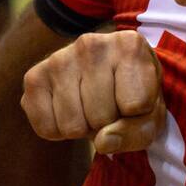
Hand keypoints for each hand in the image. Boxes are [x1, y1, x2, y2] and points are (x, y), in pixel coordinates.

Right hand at [22, 31, 163, 154]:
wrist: (105, 76)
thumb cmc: (135, 95)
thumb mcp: (151, 114)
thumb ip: (137, 132)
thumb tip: (102, 141)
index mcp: (130, 45)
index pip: (136, 105)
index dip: (138, 115)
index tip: (136, 99)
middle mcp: (91, 44)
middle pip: (101, 117)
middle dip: (108, 123)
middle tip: (110, 105)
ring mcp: (59, 59)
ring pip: (72, 126)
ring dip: (84, 128)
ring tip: (91, 106)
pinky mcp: (34, 78)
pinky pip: (46, 128)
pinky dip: (59, 131)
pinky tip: (71, 108)